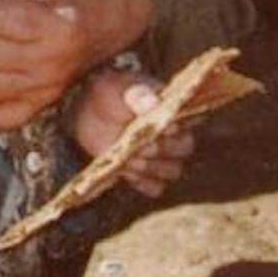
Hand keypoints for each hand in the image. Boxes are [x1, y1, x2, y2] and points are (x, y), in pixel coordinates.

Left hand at [70, 69, 193, 197]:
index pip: (189, 121)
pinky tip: (126, 173)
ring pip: (171, 171)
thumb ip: (136, 95)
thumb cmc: (110, 93)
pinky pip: (154, 187)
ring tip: (132, 160)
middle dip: (164, 150)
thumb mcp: (119, 88)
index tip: (163, 128)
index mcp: (173, 111)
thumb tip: (153, 103)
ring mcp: (160, 157)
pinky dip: (143, 183)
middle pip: (183, 149)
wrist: (88, 110)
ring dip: (152, 168)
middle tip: (144, 147)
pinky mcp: (144, 173)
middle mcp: (174, 136)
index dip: (178, 128)